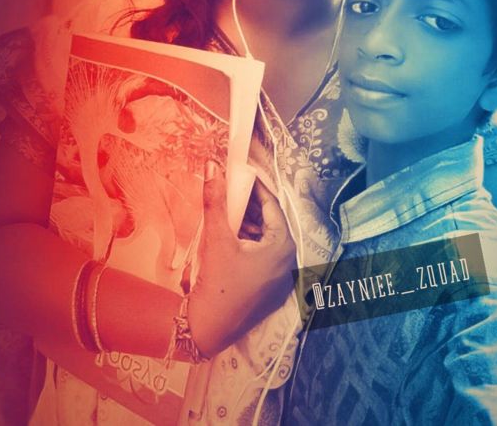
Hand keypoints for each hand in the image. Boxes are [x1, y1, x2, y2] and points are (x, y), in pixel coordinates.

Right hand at [188, 166, 296, 358]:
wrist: (207, 331)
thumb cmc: (217, 282)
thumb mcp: (216, 237)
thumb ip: (216, 199)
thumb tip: (213, 165)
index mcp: (283, 246)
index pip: (272, 206)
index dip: (255, 188)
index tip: (240, 175)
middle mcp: (289, 263)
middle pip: (270, 224)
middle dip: (250, 208)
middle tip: (230, 193)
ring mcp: (282, 280)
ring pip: (267, 241)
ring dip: (249, 227)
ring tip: (228, 214)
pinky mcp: (271, 292)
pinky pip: (264, 259)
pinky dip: (249, 246)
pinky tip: (231, 240)